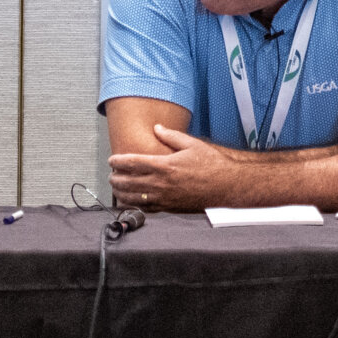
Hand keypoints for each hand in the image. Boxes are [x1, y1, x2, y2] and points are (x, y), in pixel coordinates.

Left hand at [108, 127, 242, 210]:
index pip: (133, 163)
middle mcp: (161, 183)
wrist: (226, 186)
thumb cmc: (212, 164)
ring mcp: (164, 198)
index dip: (118, 162)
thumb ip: (171, 136)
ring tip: (116, 189)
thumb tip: (157, 128)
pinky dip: (135, 205)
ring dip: (121, 193)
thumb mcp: (192, 144)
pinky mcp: (170, 208)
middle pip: (128, 182)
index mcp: (165, 165)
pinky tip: (131, 202)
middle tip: (111, 175)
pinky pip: (146, 208)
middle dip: (116, 178)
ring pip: (134, 198)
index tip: (112, 160)